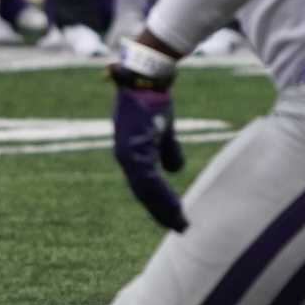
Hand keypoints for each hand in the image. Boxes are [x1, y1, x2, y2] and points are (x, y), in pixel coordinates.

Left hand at [110, 67, 187, 231]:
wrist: (150, 77)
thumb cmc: (154, 100)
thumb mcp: (163, 129)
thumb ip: (167, 151)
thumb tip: (174, 170)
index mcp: (131, 153)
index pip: (144, 185)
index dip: (159, 202)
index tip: (175, 218)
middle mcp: (125, 155)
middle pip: (142, 192)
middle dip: (161, 211)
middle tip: (180, 227)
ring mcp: (127, 151)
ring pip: (144, 189)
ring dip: (162, 207)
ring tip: (179, 221)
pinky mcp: (133, 146)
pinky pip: (146, 178)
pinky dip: (160, 194)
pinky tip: (174, 205)